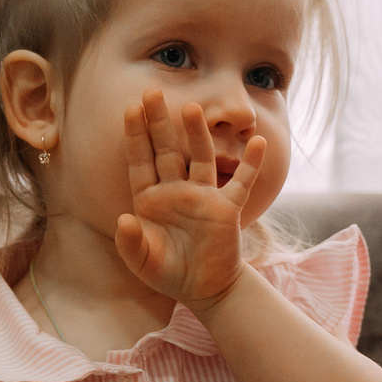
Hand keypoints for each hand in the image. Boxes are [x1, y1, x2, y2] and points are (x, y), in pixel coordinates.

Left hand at [115, 88, 262, 309]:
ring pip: (201, 158)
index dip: (136, 136)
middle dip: (159, 122)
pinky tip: (258, 142)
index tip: (130, 109)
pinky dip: (251, 163)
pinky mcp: (227, 208)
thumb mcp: (143, 262)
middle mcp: (176, 191)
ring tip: (192, 109)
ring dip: (197, 134)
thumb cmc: (169, 272)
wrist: (205, 289)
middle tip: (152, 92)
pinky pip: (242, 182)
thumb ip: (131, 242)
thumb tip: (123, 218)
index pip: (141, 161)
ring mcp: (203, 196)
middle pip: (167, 150)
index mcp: (150, 200)